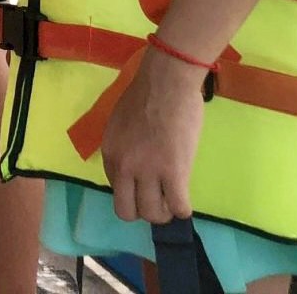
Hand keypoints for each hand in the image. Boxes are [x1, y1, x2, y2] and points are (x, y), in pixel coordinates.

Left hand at [101, 45, 208, 223]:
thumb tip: (135, 164)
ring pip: (153, 214)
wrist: (166, 82)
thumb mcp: (120, 124)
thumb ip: (125, 147)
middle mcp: (125, 167)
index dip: (133, 190)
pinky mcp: (174, 172)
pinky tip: (186, 199)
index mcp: (111, 153)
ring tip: (173, 200)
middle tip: (158, 200)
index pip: (116, 189)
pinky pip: (179, 207)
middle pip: (128, 211)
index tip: (145, 185)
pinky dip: (183, 209)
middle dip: (143, 210)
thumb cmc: (146, 95)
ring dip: (165, 211)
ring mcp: (148, 171)